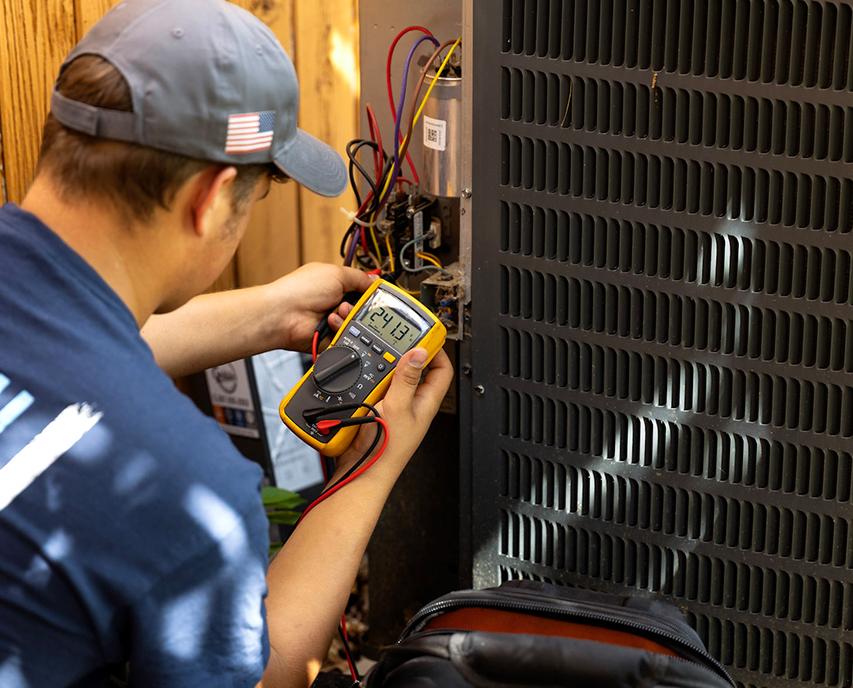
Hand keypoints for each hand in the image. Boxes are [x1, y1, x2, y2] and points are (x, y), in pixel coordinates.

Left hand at [267, 263, 374, 351]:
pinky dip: (341, 330)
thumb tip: (375, 282)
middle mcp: (335, 302)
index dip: (371, 293)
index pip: (363, 289)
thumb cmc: (300, 290)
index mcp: (337, 284)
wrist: (283, 315)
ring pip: (357, 324)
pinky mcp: (330, 337)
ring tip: (336, 313)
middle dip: (360, 307)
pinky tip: (330, 323)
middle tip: (350, 303)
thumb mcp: (336, 273)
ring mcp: (332, 321)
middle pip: (363, 309)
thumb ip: (360, 277)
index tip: (379, 296)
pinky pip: (348, 338)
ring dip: (349, 318)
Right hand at [331, 347, 453, 478]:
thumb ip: (407, 379)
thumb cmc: (385, 449)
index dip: (437, 350)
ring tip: (377, 358)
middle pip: (416, 369)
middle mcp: (413, 403)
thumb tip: (419, 352)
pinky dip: (370, 378)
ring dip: (385, 366)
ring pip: (394, 377)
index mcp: (427, 402)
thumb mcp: (398, 407)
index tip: (424, 335)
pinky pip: (376, 387)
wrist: (360, 471)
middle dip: (406, 354)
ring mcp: (395, 406)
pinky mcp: (377, 410)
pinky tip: (362, 375)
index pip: (443, 369)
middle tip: (395, 342)